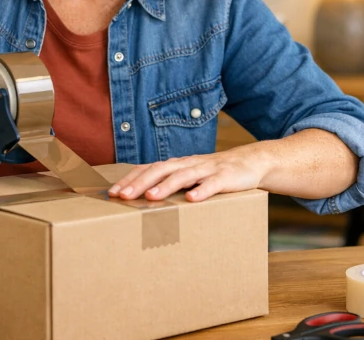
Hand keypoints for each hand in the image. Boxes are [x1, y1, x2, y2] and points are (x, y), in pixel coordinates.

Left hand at [108, 144, 271, 201]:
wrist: (250, 163)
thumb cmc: (213, 175)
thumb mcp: (190, 178)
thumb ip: (170, 186)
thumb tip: (142, 200)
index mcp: (177, 165)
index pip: (149, 169)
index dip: (130, 179)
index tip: (112, 193)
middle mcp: (189, 164)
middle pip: (161, 170)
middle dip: (140, 182)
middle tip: (123, 196)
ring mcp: (207, 169)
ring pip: (184, 175)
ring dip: (167, 185)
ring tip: (151, 196)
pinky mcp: (226, 177)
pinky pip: (213, 184)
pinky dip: (202, 191)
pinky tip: (192, 200)